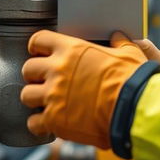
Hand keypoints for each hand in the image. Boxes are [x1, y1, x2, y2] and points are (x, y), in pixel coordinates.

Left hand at [20, 30, 146, 148]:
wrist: (133, 109)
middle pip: (28, 68)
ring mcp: (53, 96)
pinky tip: (51, 121)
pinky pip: (33, 122)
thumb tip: (118, 36)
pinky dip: (40, 123)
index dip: (38, 46)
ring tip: (49, 101)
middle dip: (35, 74)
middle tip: (46, 80)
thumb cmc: (132, 79)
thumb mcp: (129, 53)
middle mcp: (58, 70)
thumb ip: (119, 43)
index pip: (39, 40)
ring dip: (36, 98)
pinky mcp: (54, 120)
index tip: (41, 52)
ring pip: (26, 95)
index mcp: (72, 50)